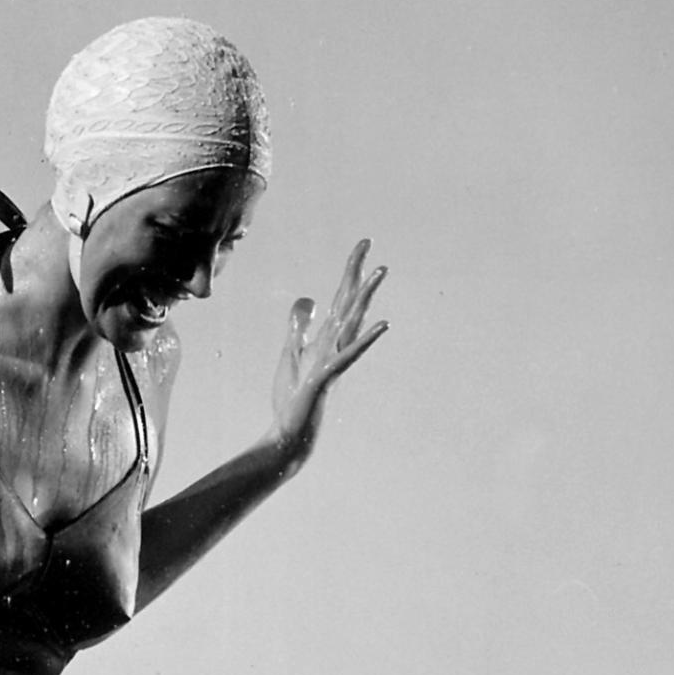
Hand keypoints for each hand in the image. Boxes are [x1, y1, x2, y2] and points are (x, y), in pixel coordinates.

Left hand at [270, 240, 388, 469]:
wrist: (289, 432)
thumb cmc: (293, 397)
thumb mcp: (291, 354)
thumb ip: (299, 327)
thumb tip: (307, 298)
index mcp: (326, 338)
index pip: (340, 298)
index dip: (350, 271)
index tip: (362, 244)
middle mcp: (335, 344)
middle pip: (348, 303)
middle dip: (357, 272)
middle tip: (367, 242)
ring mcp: (333, 359)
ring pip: (353, 322)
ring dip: (366, 296)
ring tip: (381, 270)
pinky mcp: (327, 377)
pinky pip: (349, 355)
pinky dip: (366, 340)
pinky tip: (384, 324)